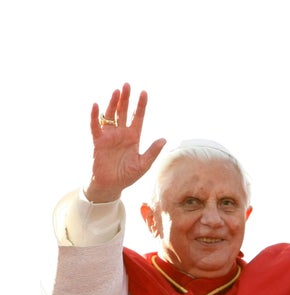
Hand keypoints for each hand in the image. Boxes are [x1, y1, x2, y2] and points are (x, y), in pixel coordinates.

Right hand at [85, 83, 165, 202]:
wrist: (111, 186)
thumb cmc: (128, 176)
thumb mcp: (144, 164)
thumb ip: (153, 151)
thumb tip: (164, 139)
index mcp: (134, 137)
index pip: (138, 117)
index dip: (141, 105)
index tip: (144, 92)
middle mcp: (122, 133)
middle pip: (124, 112)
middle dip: (126, 99)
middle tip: (128, 85)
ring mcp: (110, 136)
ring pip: (111, 115)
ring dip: (113, 103)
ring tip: (117, 91)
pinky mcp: (98, 141)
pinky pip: (95, 126)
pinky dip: (95, 116)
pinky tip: (96, 105)